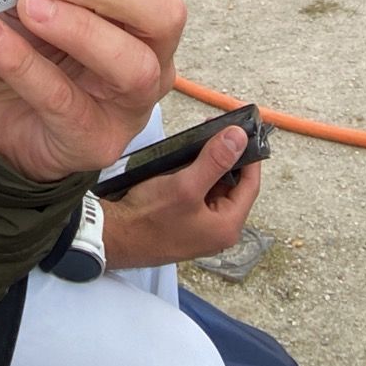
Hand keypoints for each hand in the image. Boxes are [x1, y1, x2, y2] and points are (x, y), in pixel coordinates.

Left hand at [0, 0, 185, 182]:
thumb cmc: (26, 47)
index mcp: (138, 10)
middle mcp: (151, 54)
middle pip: (163, 13)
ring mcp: (130, 104)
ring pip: (132, 64)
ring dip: (79, 27)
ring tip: (28, 5)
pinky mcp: (95, 141)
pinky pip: (67, 103)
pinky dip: (25, 65)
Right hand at [103, 126, 261, 267]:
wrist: (115, 237)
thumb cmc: (148, 218)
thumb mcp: (185, 185)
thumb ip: (215, 161)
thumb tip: (239, 138)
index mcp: (228, 226)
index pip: (250, 184)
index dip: (249, 155)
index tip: (244, 130)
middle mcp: (219, 229)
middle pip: (233, 184)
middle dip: (226, 155)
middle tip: (215, 128)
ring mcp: (202, 226)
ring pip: (215, 187)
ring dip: (209, 163)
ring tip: (199, 139)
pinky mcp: (186, 221)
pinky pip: (200, 193)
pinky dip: (196, 174)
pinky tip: (185, 158)